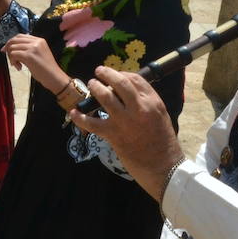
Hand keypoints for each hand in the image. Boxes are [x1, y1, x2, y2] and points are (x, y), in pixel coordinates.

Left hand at [3, 34, 65, 91]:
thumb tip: (12, 49)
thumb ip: (28, 49)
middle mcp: (36, 41)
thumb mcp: (38, 54)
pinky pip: (14, 54)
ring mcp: (33, 48)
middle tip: (10, 59)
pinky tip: (19, 67)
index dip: (11, 42)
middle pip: (15, 40)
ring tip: (17, 65)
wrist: (54, 77)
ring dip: (11, 57)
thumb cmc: (46, 69)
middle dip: (8, 49)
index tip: (5, 50)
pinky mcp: (29, 56)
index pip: (20, 36)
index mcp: (39, 40)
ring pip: (12, 48)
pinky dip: (13, 61)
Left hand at [69, 67, 183, 201]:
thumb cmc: (164, 142)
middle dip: (107, 74)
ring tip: (91, 84)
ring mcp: (124, 120)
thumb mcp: (161, 116)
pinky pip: (92, 123)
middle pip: (120, 82)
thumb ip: (147, 103)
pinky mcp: (113, 134)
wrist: (163, 166)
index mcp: (153, 102)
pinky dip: (80, 117)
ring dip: (95, 88)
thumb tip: (130, 94)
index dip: (122, 73)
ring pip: (105, 97)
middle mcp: (139, 107)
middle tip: (99, 72)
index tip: (116, 75)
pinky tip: (73, 112)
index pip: (135, 79)